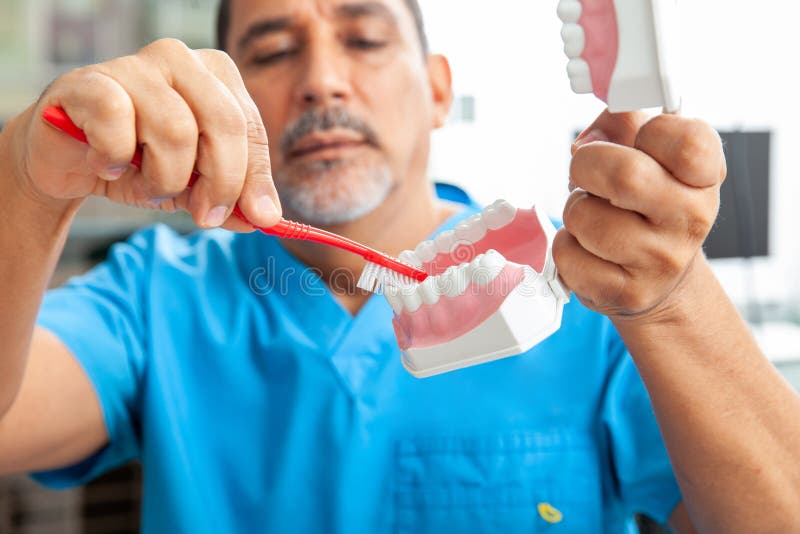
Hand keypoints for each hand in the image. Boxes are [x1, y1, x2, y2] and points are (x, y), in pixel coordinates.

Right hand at [7, 38, 280, 230]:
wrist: (70, 160)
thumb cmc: (140, 162)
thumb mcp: (194, 186)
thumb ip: (232, 199)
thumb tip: (266, 218)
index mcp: (217, 75)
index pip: (251, 128)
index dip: (255, 178)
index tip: (257, 218)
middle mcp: (179, 60)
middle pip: (224, 123)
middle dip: (222, 181)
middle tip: (206, 216)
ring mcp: (134, 66)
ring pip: (175, 131)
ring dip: (165, 178)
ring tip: (148, 185)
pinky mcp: (90, 83)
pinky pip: (118, 127)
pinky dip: (116, 160)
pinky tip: (106, 165)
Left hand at [552, 110, 726, 320]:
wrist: (659, 281)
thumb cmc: (645, 206)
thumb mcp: (648, 157)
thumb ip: (620, 126)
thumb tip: (586, 142)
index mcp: (703, 178)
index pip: (687, 141)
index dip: (649, 132)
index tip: (640, 144)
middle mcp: (691, 219)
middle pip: (623, 173)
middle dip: (586, 166)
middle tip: (588, 177)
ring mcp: (660, 261)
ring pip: (583, 216)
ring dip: (574, 211)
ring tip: (594, 219)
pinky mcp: (626, 292)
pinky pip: (567, 254)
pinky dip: (565, 247)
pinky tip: (589, 251)